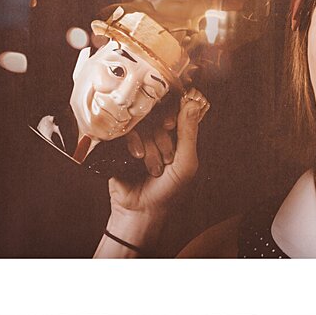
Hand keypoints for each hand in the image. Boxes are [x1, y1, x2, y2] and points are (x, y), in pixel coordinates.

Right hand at [100, 88, 208, 253]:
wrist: (141, 210)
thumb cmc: (168, 191)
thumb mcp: (186, 164)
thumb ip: (189, 134)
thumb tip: (193, 104)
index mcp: (176, 136)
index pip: (177, 109)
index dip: (174, 112)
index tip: (171, 125)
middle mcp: (157, 133)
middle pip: (158, 115)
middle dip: (163, 137)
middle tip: (167, 157)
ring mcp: (139, 138)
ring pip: (143, 124)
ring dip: (150, 146)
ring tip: (153, 167)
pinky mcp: (122, 143)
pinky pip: (127, 130)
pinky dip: (134, 143)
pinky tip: (137, 157)